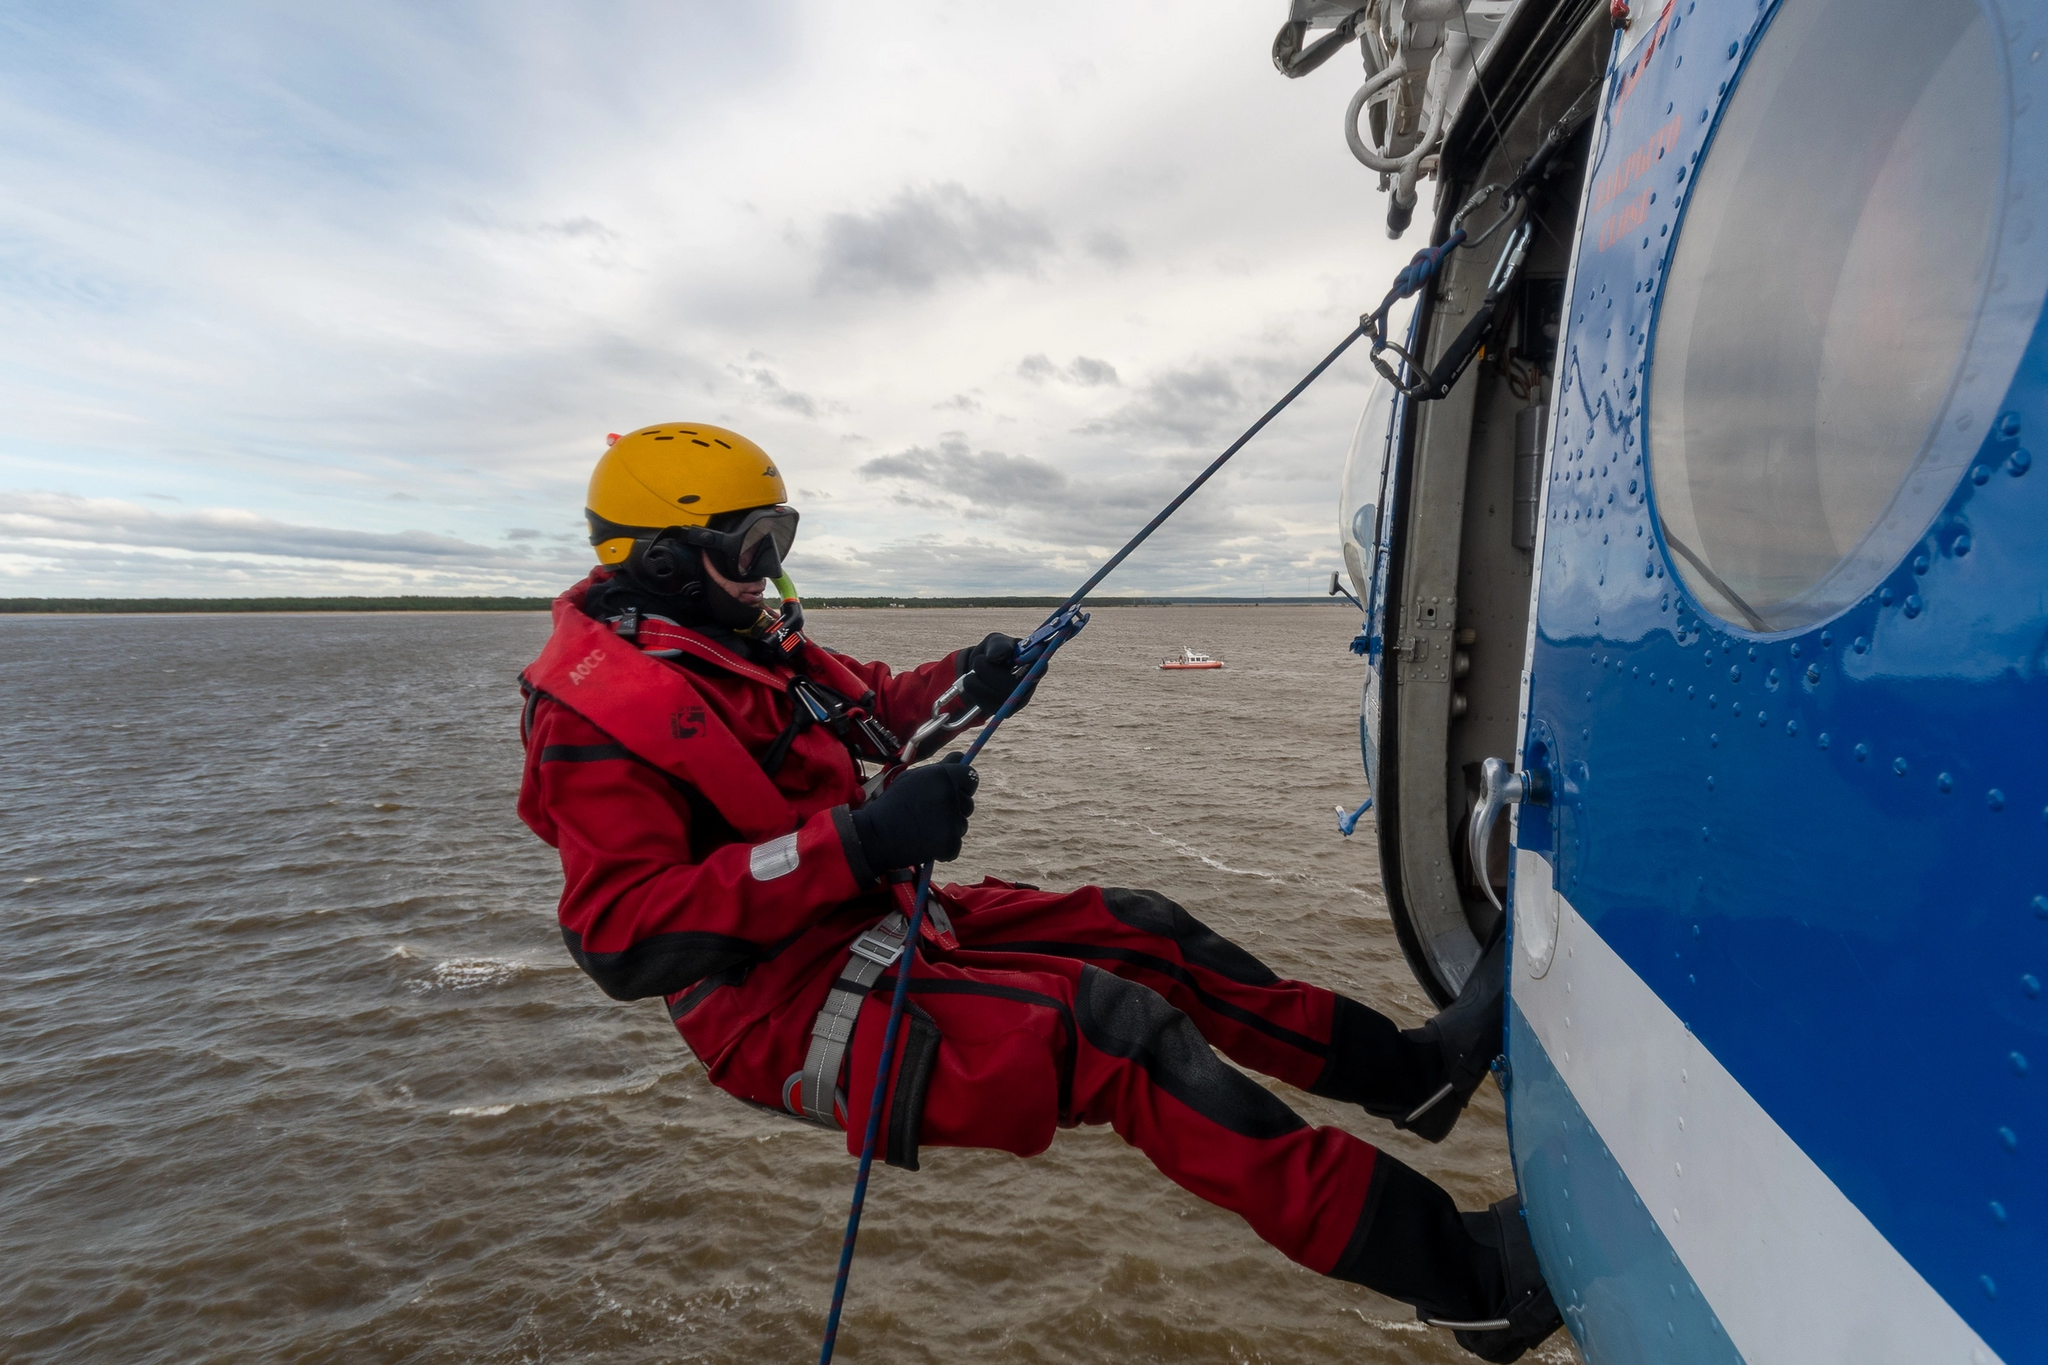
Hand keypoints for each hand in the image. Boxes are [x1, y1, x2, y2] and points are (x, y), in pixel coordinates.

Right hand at [850, 755, 977, 870]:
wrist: (876, 834)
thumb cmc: (893, 804)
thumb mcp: (913, 778)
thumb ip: (940, 768)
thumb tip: (960, 755)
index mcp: (942, 775)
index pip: (971, 777)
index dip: (963, 786)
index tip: (953, 792)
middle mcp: (950, 794)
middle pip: (968, 803)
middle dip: (954, 810)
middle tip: (929, 814)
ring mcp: (952, 819)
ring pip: (962, 825)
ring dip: (948, 829)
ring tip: (924, 829)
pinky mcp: (950, 842)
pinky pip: (955, 845)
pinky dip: (944, 848)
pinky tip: (925, 843)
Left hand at [959, 632, 1036, 714]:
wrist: (980, 672)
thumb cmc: (994, 652)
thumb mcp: (994, 642)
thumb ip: (998, 645)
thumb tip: (994, 656)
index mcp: (1033, 663)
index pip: (1040, 667)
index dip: (1029, 665)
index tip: (1012, 659)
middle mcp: (1031, 684)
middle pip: (1010, 685)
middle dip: (987, 671)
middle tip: (978, 660)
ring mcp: (1020, 700)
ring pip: (995, 696)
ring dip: (976, 682)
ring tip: (973, 672)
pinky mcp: (1008, 712)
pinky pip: (987, 706)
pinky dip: (975, 693)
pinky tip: (976, 685)